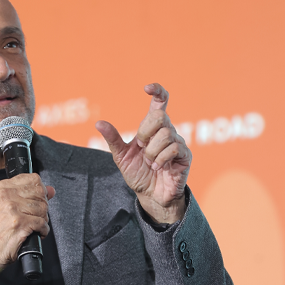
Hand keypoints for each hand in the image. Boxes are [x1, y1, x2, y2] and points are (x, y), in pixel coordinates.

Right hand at [0, 174, 54, 281]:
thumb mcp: (9, 206)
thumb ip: (30, 195)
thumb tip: (51, 190)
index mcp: (3, 187)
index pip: (33, 179)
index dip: (40, 191)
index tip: (37, 201)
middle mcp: (6, 195)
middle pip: (40, 193)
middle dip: (42, 207)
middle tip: (34, 216)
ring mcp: (13, 209)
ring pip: (43, 208)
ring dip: (43, 220)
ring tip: (33, 226)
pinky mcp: (20, 223)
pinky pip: (42, 223)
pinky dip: (43, 230)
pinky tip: (36, 233)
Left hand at [96, 83, 190, 223]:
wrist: (150, 196)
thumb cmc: (138, 174)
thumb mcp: (121, 157)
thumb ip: (113, 139)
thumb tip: (98, 123)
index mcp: (152, 128)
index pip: (159, 103)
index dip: (157, 91)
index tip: (146, 88)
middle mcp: (167, 131)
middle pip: (159, 116)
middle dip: (145, 133)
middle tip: (142, 147)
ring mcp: (178, 142)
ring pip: (166, 134)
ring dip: (152, 152)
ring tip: (151, 163)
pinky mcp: (185, 156)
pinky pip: (174, 148)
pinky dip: (161, 159)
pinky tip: (159, 167)